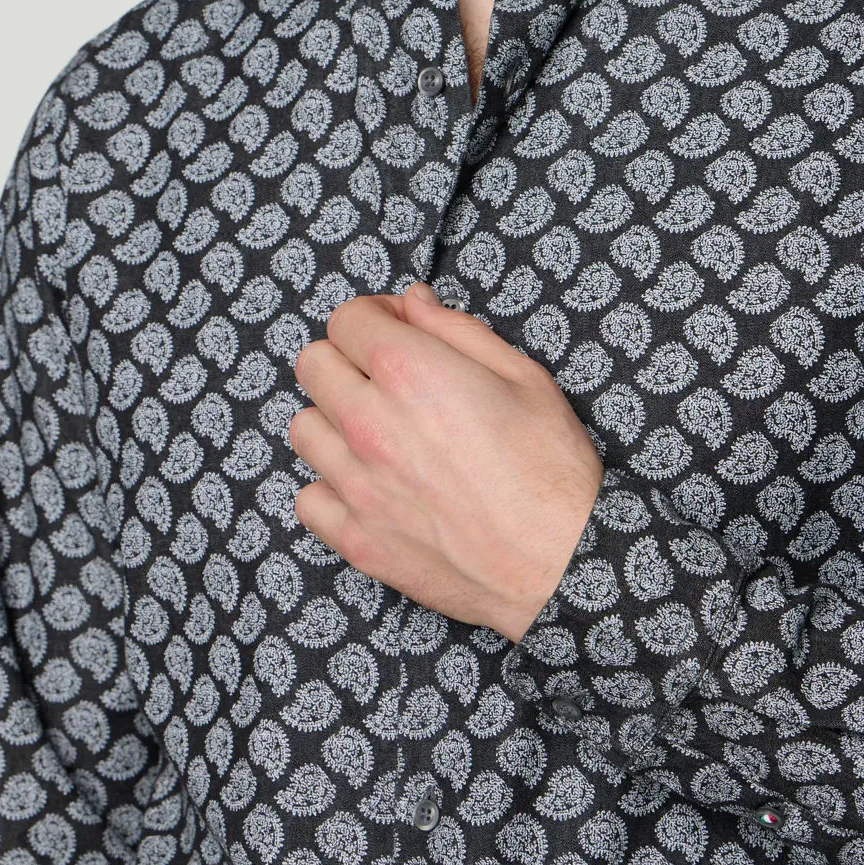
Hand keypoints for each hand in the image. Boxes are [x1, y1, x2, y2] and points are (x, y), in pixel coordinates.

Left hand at [289, 282, 604, 641]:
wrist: (560, 563)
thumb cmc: (551, 466)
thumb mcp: (522, 375)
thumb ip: (457, 330)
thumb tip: (411, 302)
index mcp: (410, 371)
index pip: (346, 319)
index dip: (375, 317)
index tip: (397, 331)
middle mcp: (369, 422)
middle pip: (313, 365)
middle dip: (346, 358)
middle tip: (385, 377)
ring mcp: (356, 484)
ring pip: (303, 428)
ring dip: (333, 419)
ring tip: (377, 433)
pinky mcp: (356, 538)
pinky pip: (308, 498)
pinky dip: (331, 486)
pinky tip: (370, 484)